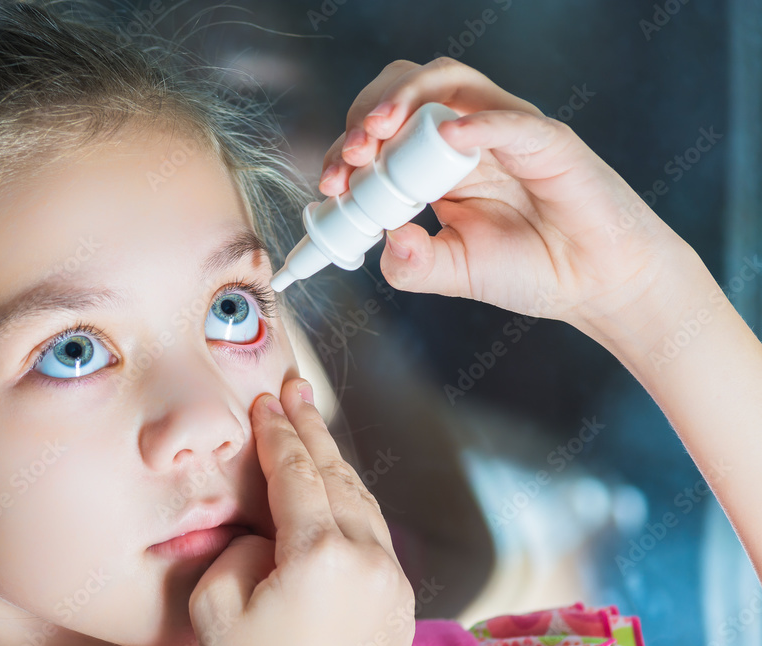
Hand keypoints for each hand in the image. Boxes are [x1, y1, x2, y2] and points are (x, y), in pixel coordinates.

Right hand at [188, 377, 415, 645]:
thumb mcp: (219, 610)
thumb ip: (241, 551)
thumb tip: (267, 535)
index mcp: (320, 556)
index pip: (296, 474)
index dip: (277, 432)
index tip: (266, 401)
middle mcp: (367, 559)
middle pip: (336, 474)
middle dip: (311, 428)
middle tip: (295, 388)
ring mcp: (391, 580)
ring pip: (362, 499)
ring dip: (334, 460)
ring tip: (312, 428)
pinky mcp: (399, 601)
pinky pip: (374, 530)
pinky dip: (351, 499)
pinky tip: (336, 488)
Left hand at [319, 57, 696, 342]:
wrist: (595, 285)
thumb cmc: (530, 268)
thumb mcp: (453, 272)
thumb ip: (412, 263)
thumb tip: (384, 239)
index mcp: (437, 162)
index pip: (382, 135)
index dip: (348, 153)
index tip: (329, 186)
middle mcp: (466, 135)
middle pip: (406, 90)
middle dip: (367, 115)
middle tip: (350, 155)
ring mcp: (505, 131)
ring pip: (449, 80)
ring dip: (404, 100)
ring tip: (377, 133)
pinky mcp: (547, 141)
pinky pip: (510, 118)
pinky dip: (476, 123)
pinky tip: (448, 136)